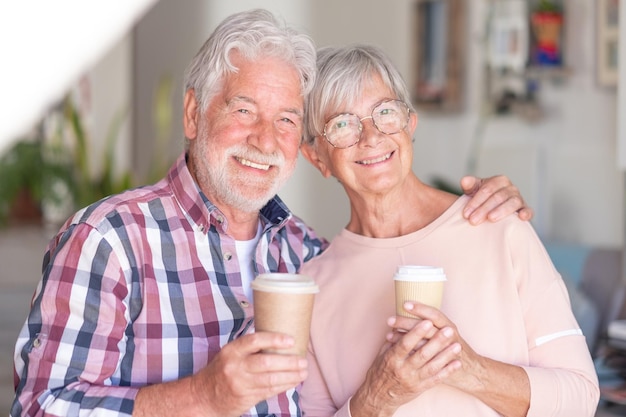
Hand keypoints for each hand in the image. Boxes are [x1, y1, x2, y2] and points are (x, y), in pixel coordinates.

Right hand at [192, 332, 308, 416]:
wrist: (203, 397)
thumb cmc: (222, 371)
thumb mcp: (230, 354)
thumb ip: (250, 348)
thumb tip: (279, 338)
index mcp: (231, 351)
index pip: (254, 340)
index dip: (274, 339)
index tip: (291, 340)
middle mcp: (235, 367)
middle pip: (266, 363)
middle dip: (289, 362)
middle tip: (303, 360)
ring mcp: (240, 384)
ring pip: (271, 380)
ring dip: (291, 376)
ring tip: (303, 372)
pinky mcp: (246, 398)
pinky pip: (269, 391)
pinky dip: (284, 386)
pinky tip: (293, 381)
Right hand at [350, 317, 460, 416]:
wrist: (379, 397)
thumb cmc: (380, 372)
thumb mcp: (382, 354)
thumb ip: (393, 341)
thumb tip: (402, 325)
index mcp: (392, 359)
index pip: (406, 344)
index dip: (417, 332)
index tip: (427, 322)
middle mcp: (403, 369)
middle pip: (423, 354)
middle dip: (437, 341)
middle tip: (449, 330)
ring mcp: (413, 380)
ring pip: (432, 366)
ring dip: (446, 355)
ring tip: (457, 345)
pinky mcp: (420, 388)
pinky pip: (436, 379)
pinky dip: (447, 371)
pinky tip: (456, 363)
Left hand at [394, 303, 529, 415]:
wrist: (472, 371)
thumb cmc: (454, 348)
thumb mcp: (446, 333)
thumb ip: (432, 325)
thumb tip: (409, 313)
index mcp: (448, 326)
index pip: (434, 314)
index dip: (420, 308)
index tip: (404, 304)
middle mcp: (448, 336)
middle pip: (426, 327)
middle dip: (406, 322)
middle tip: (390, 320)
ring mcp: (445, 351)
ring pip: (423, 343)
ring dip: (404, 338)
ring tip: (389, 335)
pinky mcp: (441, 365)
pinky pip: (423, 359)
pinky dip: (410, 354)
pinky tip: (398, 351)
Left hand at [460, 175, 533, 224]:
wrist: (492, 208)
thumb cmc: (483, 199)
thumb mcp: (474, 190)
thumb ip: (469, 185)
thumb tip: (465, 181)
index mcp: (499, 181)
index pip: (487, 189)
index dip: (476, 201)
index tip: (466, 213)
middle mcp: (510, 188)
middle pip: (498, 197)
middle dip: (484, 209)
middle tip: (473, 220)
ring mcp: (519, 198)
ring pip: (512, 202)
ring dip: (501, 210)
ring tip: (491, 219)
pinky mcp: (525, 209)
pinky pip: (528, 210)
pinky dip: (526, 212)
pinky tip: (521, 217)